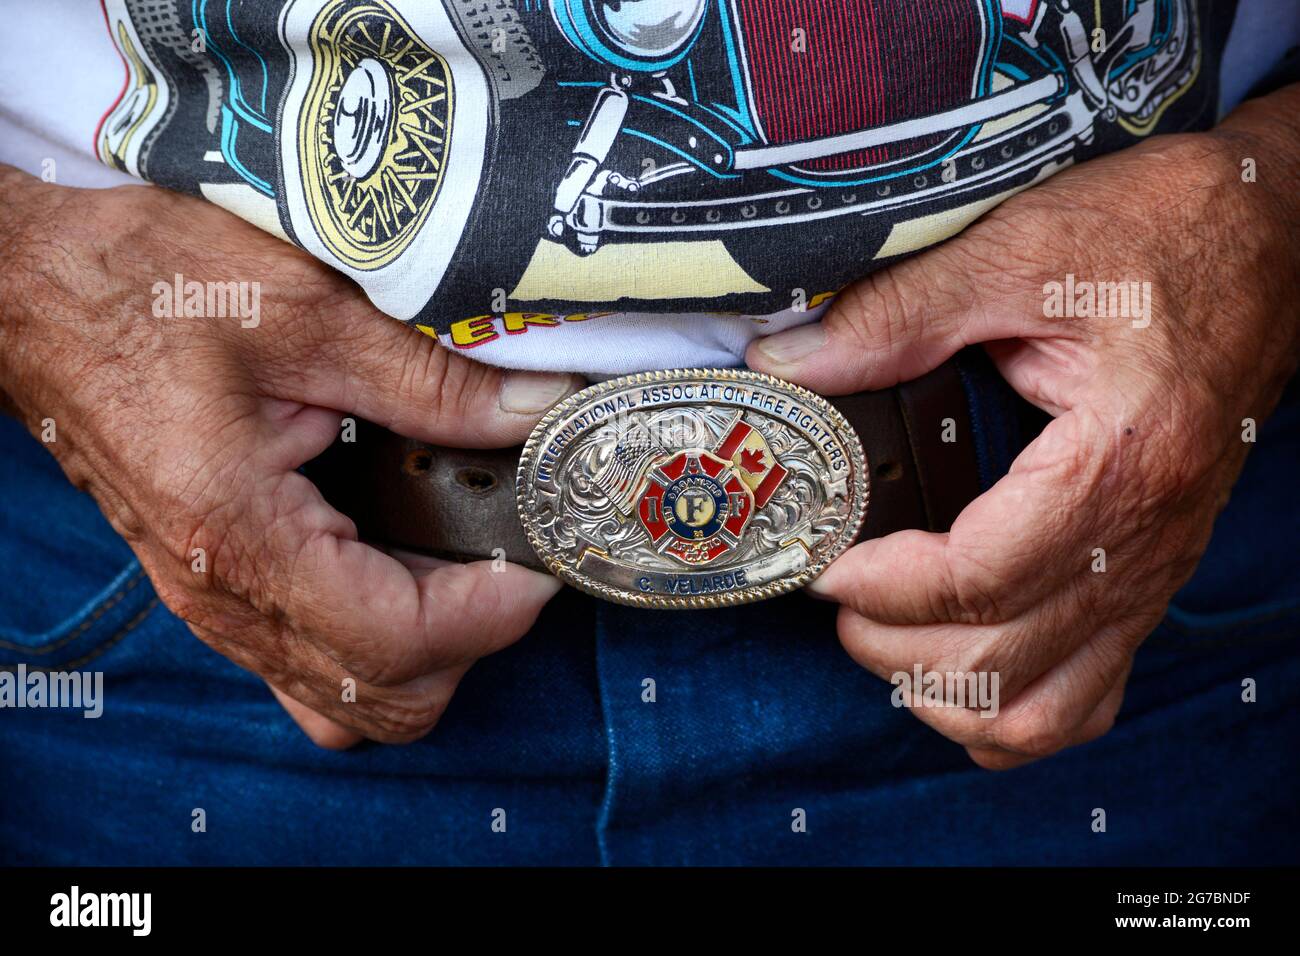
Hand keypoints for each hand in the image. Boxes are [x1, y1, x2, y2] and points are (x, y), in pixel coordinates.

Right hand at [0, 167, 579, 747]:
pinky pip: (308, 667)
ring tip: (463, 564)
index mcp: (240, 532)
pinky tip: (400, 565)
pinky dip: (375, 644)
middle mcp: (221, 594)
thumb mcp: (307, 310)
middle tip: (509, 556)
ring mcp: (211, 603)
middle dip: (469, 643)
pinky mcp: (212, 588)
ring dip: (425, 653)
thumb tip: (538, 409)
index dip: (492, 613)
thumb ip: (432, 376)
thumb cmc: (145, 286)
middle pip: (384, 702)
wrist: (34, 293)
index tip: (541, 557)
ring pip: (347, 701)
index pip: (397, 640)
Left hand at [748, 89, 1299, 767]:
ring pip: (1043, 708)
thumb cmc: (1158, 236)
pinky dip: (1013, 710)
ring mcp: (1154, 571)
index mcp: (1118, 460)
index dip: (883, 587)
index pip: (979, 579)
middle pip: (1001, 659)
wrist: (1271, 240)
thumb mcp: (1021, 247)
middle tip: (838, 595)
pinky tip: (958, 670)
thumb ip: (899, 314)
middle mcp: (1146, 539)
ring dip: (946, 693)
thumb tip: (790, 363)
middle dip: (892, 645)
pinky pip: (1088, 698)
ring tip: (886, 637)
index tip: (823, 564)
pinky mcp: (1150, 577)